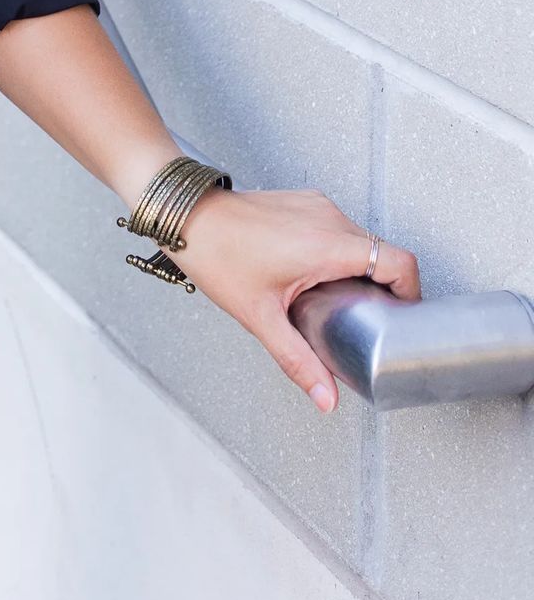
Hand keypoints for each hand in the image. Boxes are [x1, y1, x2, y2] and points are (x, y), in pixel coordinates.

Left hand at [157, 184, 420, 412]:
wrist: (187, 215)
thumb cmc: (218, 256)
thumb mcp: (261, 317)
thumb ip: (298, 360)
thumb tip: (327, 399)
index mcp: (327, 244)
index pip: (398, 261)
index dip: (412, 291)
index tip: (405, 317)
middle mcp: (329, 217)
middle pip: (383, 252)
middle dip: (386, 287)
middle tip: (372, 320)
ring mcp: (317, 204)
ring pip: (361, 239)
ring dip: (361, 269)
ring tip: (343, 302)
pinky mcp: (305, 201)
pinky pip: (340, 227)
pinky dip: (341, 252)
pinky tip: (319, 277)